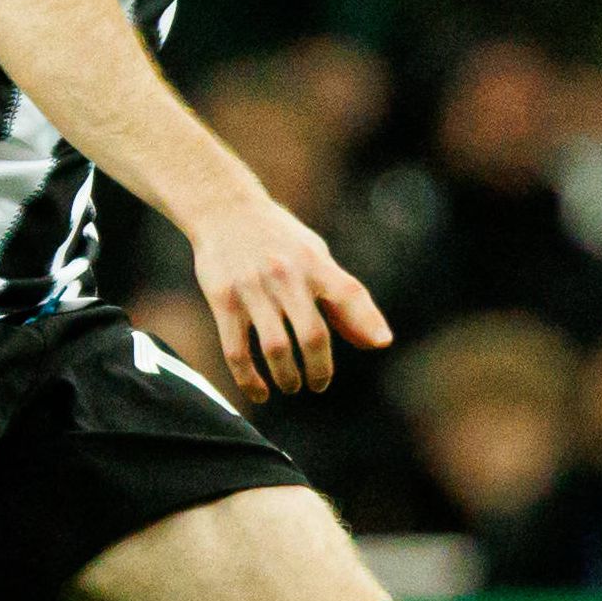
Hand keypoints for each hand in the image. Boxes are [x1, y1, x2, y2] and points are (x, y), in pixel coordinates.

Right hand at [185, 193, 389, 401]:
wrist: (224, 208)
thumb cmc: (279, 239)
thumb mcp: (315, 256)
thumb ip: (342, 297)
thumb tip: (377, 342)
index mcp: (313, 263)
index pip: (349, 293)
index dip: (367, 320)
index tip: (378, 345)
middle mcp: (286, 276)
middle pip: (312, 335)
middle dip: (320, 370)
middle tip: (318, 384)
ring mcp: (252, 289)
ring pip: (276, 348)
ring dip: (287, 377)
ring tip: (291, 386)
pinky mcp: (223, 300)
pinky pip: (237, 351)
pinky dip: (249, 379)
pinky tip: (260, 392)